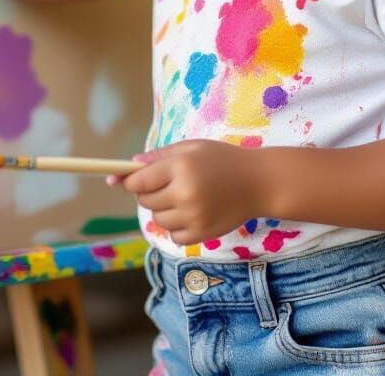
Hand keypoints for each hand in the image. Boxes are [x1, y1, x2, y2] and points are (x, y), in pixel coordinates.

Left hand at [114, 140, 265, 245]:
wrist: (258, 182)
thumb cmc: (222, 159)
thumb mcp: (192, 147)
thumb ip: (159, 156)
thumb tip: (130, 166)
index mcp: (180, 167)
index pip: (139, 181)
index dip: (128, 181)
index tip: (126, 180)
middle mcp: (184, 193)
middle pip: (146, 201)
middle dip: (148, 193)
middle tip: (165, 184)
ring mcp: (193, 216)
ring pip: (158, 220)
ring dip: (162, 210)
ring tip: (181, 197)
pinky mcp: (202, 234)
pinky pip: (174, 236)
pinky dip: (176, 227)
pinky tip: (190, 213)